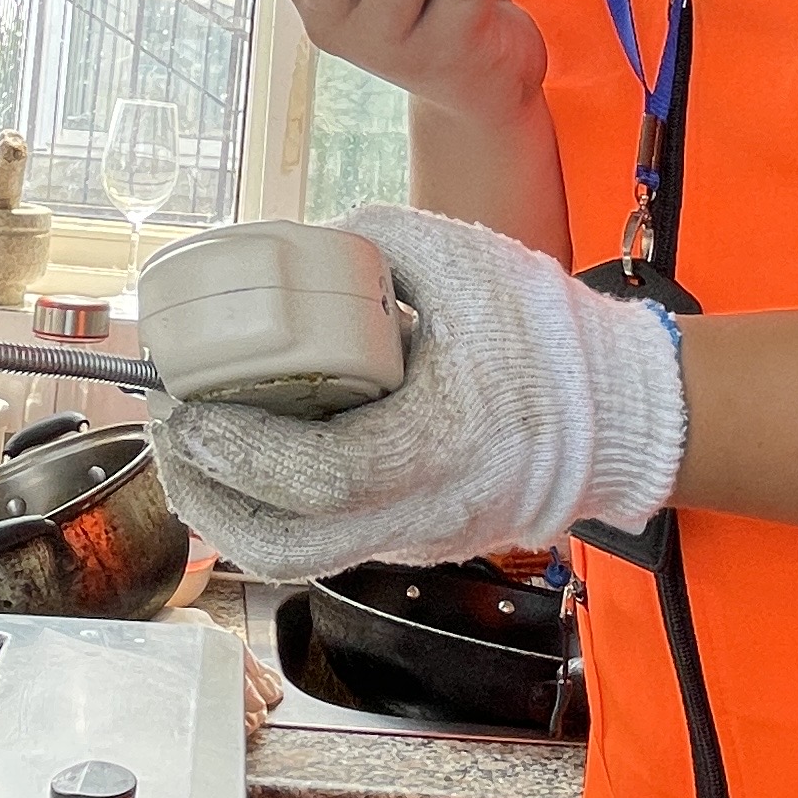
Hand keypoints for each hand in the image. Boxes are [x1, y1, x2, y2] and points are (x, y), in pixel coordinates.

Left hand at [145, 204, 684, 580]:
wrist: (627, 417)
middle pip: (283, 545)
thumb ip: (375, 241)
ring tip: (194, 450)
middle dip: (206, 496)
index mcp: (437, 446)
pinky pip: (327, 542)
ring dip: (231, 511)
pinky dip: (274, 510)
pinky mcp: (418, 539)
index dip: (234, 450)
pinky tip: (250, 458)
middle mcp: (422, 510)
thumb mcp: (463, 260)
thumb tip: (301, 242)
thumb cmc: (551, 339)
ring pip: (298, 557)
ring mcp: (418, 536)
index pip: (311, 475)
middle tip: (170, 433)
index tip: (183, 409)